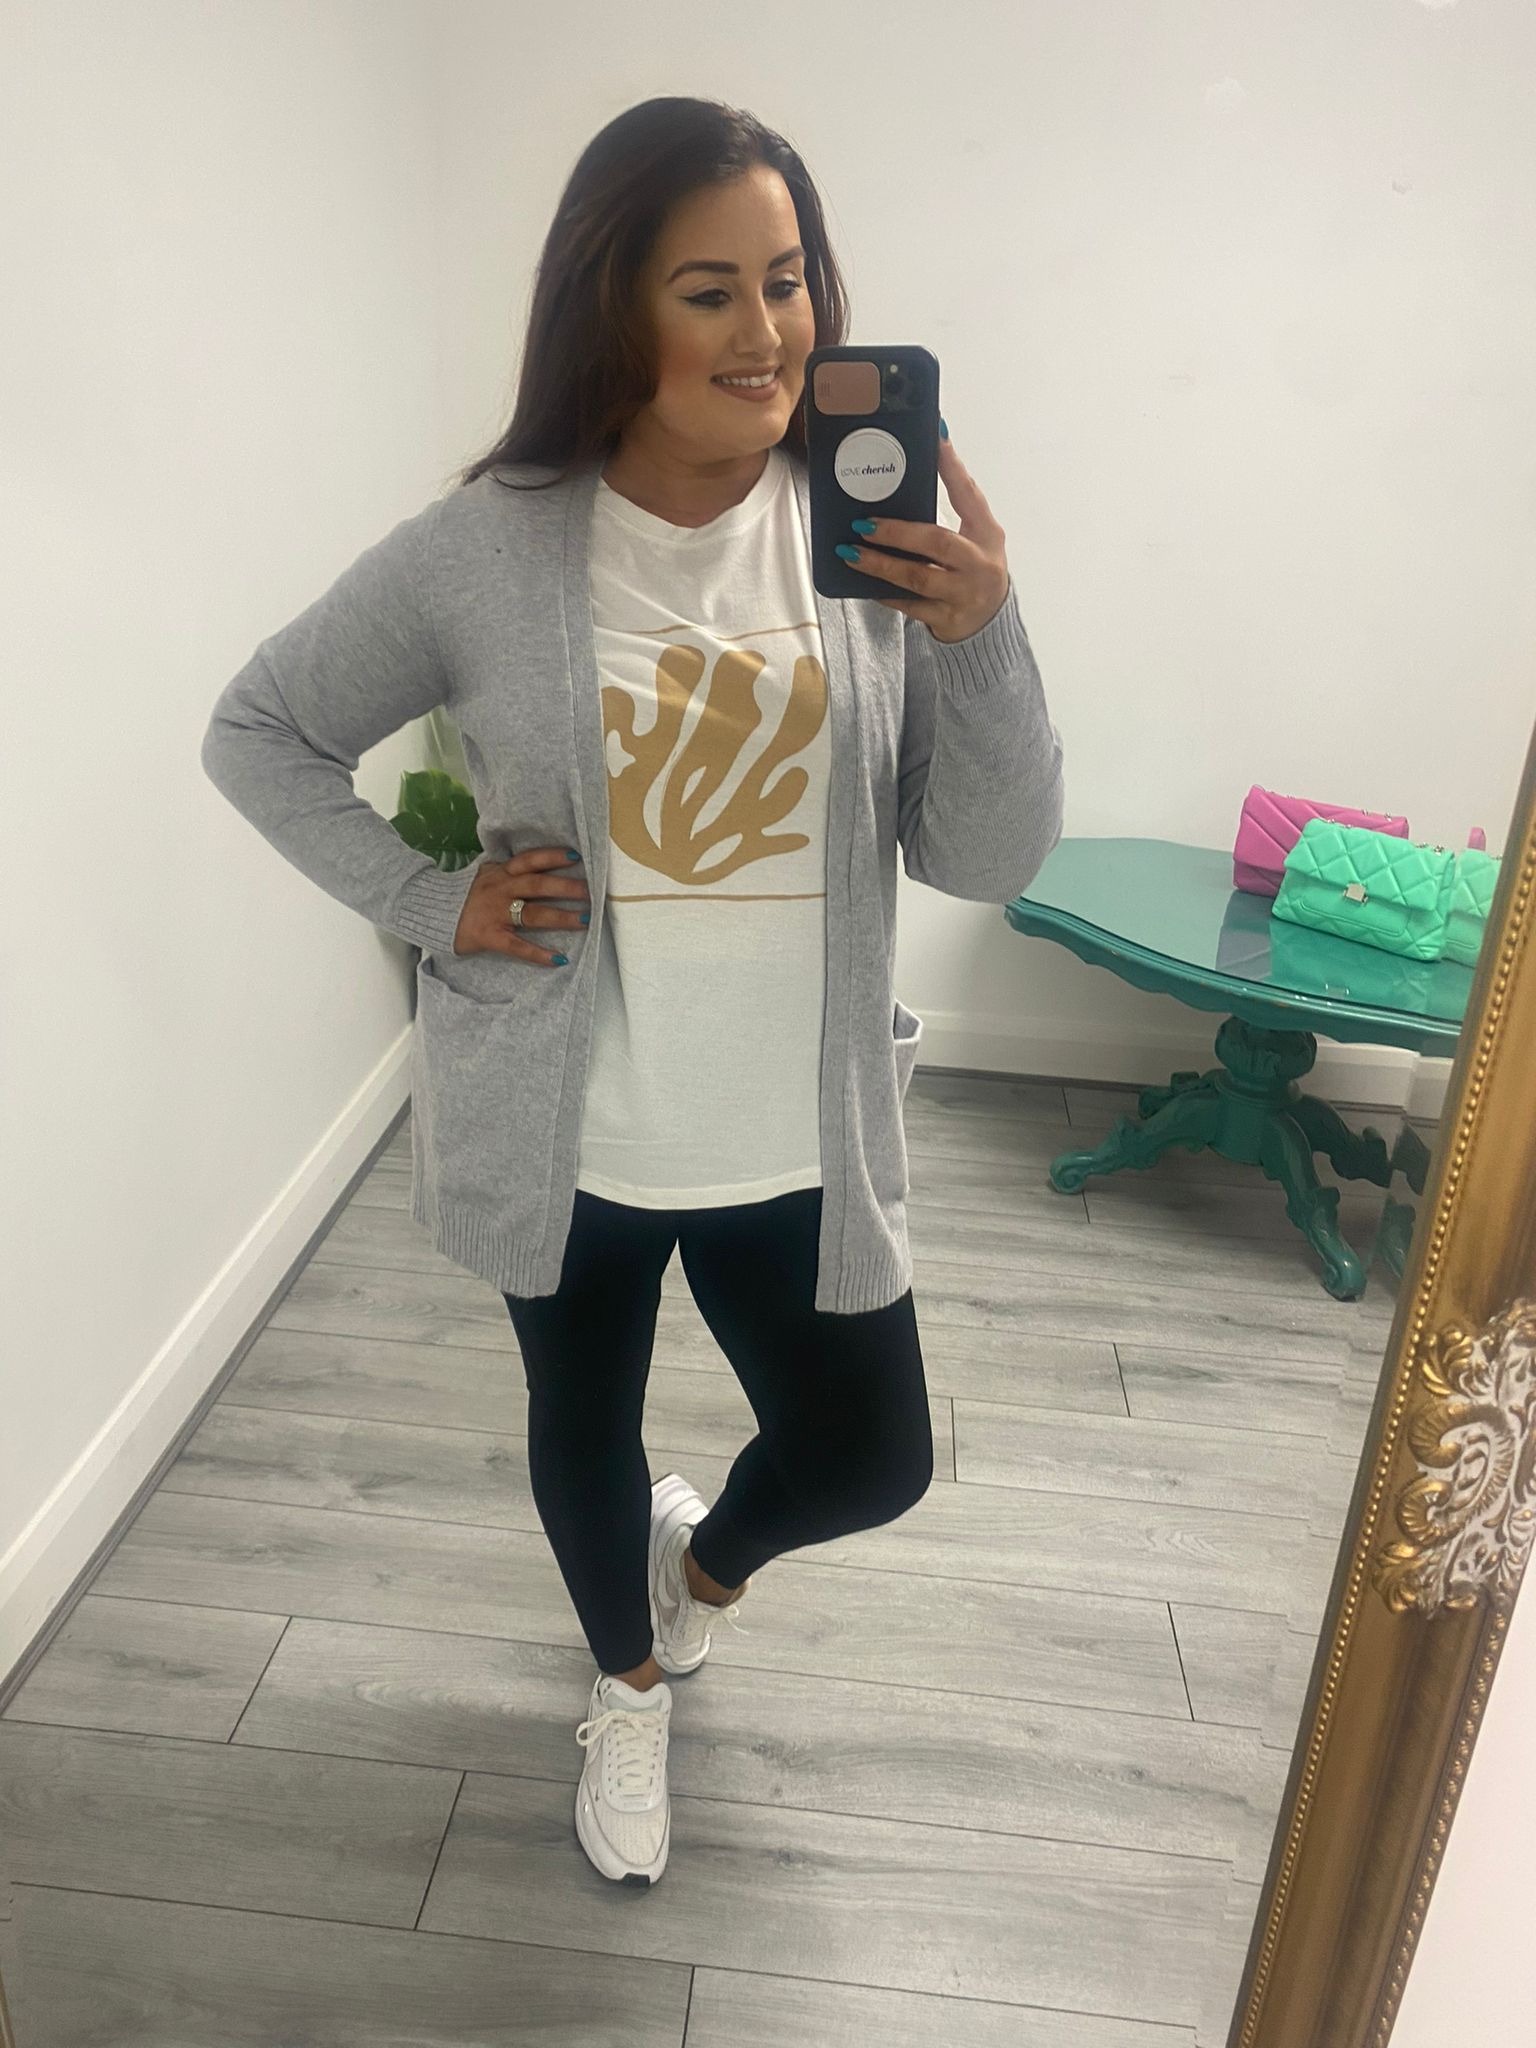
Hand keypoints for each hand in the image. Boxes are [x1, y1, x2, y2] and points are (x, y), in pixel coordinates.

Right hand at [453, 845, 588, 961]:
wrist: (431, 912)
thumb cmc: (464, 895)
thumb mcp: (485, 875)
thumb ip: (508, 871)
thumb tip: (538, 865)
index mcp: (500, 872)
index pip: (530, 860)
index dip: (552, 857)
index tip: (576, 857)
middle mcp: (500, 889)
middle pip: (538, 885)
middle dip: (566, 888)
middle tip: (591, 892)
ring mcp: (496, 913)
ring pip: (533, 913)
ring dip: (561, 917)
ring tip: (584, 921)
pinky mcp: (490, 936)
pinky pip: (518, 946)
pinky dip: (539, 953)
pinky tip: (558, 959)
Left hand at [838, 428, 1010, 643]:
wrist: (990, 622)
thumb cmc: (974, 569)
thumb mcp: (974, 536)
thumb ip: (951, 508)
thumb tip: (913, 467)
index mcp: (987, 534)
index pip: (969, 494)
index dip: (952, 466)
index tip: (935, 436)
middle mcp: (979, 564)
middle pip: (937, 543)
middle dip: (897, 532)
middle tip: (863, 523)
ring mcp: (963, 595)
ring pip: (918, 578)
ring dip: (881, 565)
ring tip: (851, 552)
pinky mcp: (947, 619)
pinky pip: (909, 607)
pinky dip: (885, 594)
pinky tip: (864, 583)